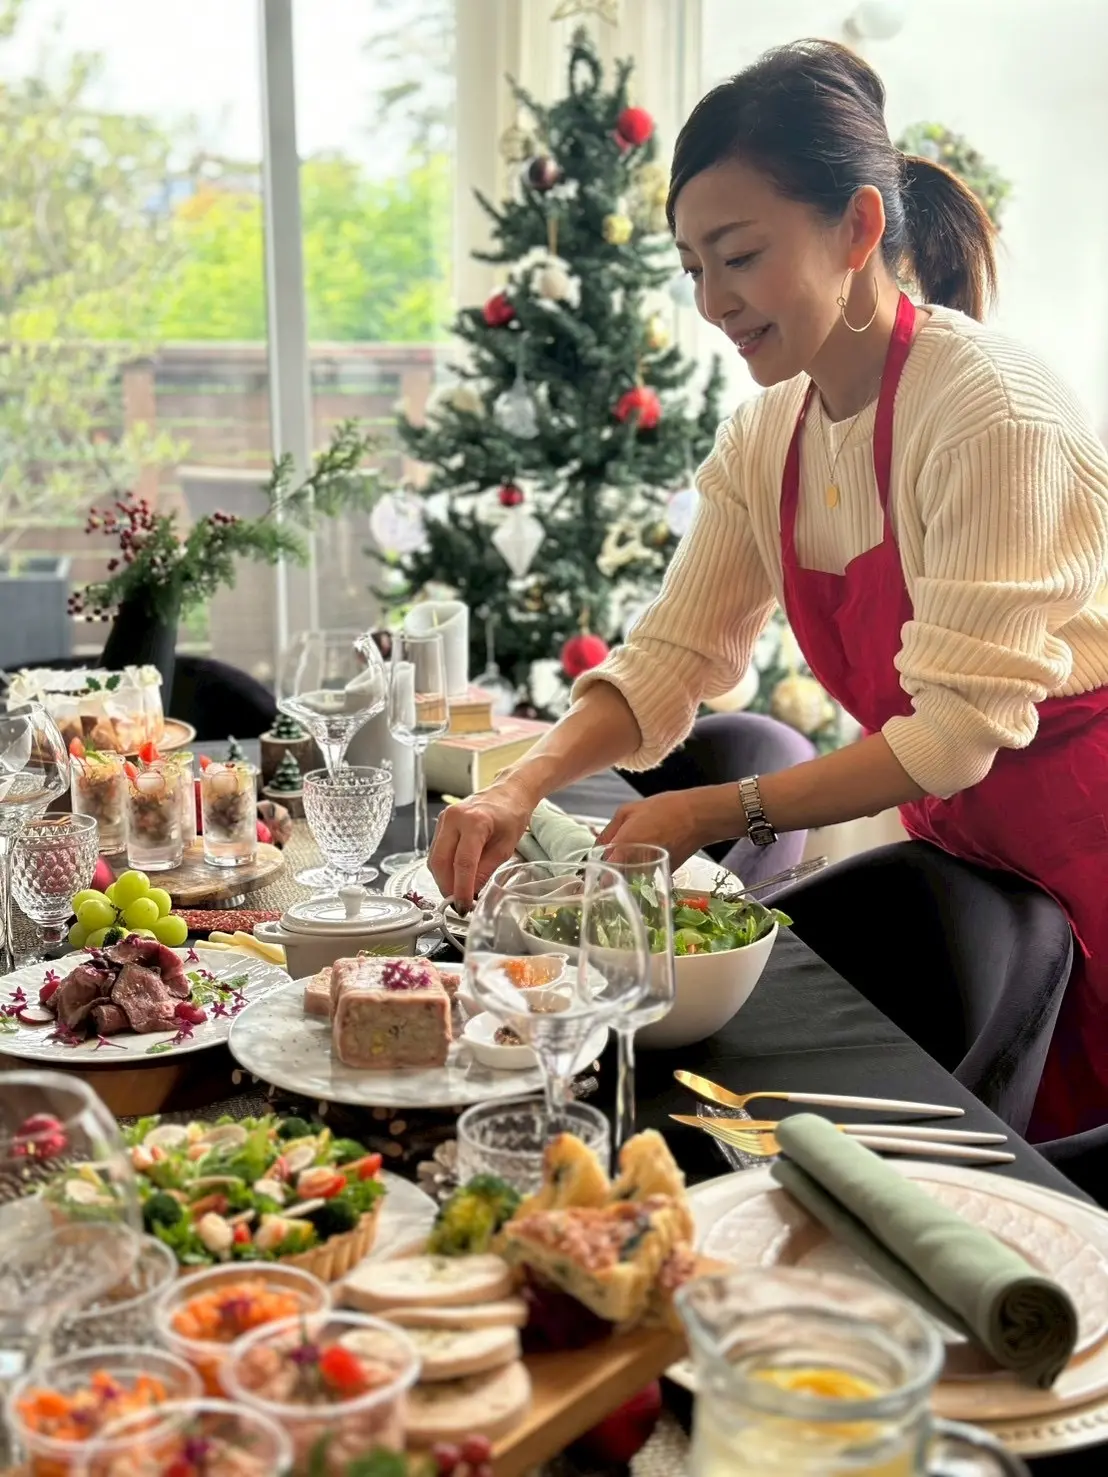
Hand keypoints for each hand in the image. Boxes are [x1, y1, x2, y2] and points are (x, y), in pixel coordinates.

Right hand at [429, 781, 533, 909]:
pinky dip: (444, 868)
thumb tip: (471, 893)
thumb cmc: (511, 815)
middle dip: (447, 887)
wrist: (508, 792)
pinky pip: (436, 851)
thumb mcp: (505, 848)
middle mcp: (454, 818)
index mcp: (474, 821)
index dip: (461, 888)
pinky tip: (456, 876)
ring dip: (444, 879)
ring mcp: (444, 819)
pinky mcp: (441, 823)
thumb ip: (485, 871)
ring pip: (434, 858)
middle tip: (459, 903)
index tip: (464, 906)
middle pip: (440, 862)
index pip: (462, 863)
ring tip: (459, 891)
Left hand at [595, 789, 711, 871]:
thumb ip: (608, 832)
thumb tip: (598, 847)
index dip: (595, 878)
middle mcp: (635, 864)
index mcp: (622, 848)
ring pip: (631, 882)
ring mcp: (651, 873)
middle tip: (609, 866)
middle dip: (610, 877)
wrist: (697, 817)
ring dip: (626, 876)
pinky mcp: (664, 876)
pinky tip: (646, 858)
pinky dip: (643, 873)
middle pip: (615, 882)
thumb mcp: (627, 811)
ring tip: (630, 860)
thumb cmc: (663, 809)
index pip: (601, 876)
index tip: (593, 873)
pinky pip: (646, 879)